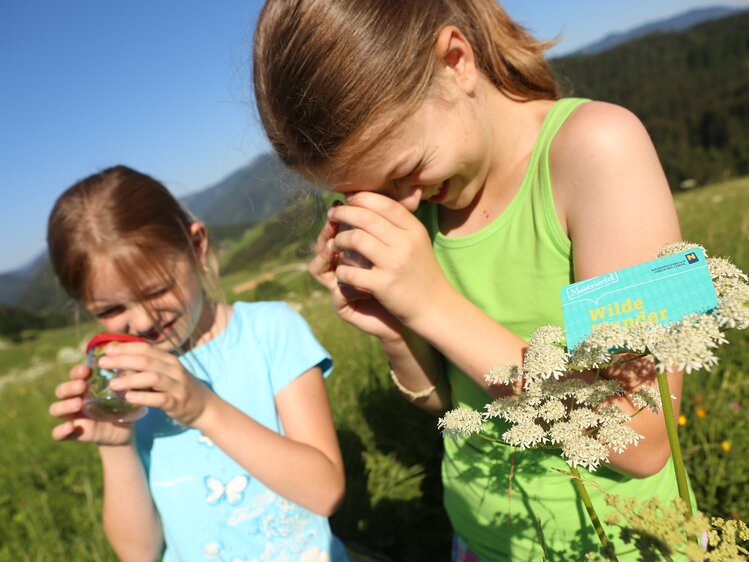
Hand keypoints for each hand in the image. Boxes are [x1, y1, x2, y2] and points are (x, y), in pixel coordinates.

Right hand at [49, 363, 132, 445]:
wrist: (124, 429)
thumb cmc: (123, 405)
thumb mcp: (126, 391)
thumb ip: (126, 379)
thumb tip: (130, 365)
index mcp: (86, 386)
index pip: (74, 375)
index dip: (77, 371)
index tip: (86, 369)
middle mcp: (75, 399)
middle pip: (61, 390)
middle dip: (69, 387)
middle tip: (82, 386)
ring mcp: (73, 416)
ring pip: (55, 409)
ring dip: (64, 405)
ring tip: (79, 403)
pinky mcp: (74, 433)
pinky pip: (57, 433)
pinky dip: (60, 430)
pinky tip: (70, 426)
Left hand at [101, 342, 212, 426]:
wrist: (204, 407)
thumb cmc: (178, 388)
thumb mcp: (165, 373)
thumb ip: (146, 368)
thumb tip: (118, 364)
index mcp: (169, 360)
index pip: (146, 348)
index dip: (126, 347)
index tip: (107, 349)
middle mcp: (174, 370)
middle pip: (146, 361)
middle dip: (123, 360)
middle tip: (103, 363)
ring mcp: (177, 386)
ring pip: (153, 378)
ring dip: (131, 379)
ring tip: (112, 383)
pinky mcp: (177, 403)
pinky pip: (160, 399)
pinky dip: (144, 397)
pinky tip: (129, 398)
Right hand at [308, 207, 404, 341]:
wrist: (414, 311)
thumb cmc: (404, 277)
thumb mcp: (398, 250)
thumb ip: (393, 228)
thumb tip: (408, 193)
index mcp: (349, 253)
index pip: (334, 230)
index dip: (338, 216)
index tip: (347, 200)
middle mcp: (339, 269)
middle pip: (320, 245)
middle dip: (327, 230)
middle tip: (334, 217)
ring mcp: (338, 287)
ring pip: (318, 267)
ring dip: (327, 254)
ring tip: (336, 245)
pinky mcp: (344, 305)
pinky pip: (335, 291)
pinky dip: (343, 281)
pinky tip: (353, 273)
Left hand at [327, 192, 455, 332]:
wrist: (435, 308)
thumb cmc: (421, 272)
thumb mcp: (417, 242)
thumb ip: (399, 223)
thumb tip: (370, 201)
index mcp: (414, 230)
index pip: (384, 203)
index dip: (361, 198)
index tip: (348, 199)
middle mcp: (406, 244)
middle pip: (366, 218)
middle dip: (344, 213)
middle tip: (332, 215)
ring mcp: (395, 264)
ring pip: (355, 239)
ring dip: (339, 240)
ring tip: (336, 243)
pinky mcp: (384, 286)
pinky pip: (351, 271)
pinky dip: (342, 270)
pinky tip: (342, 272)